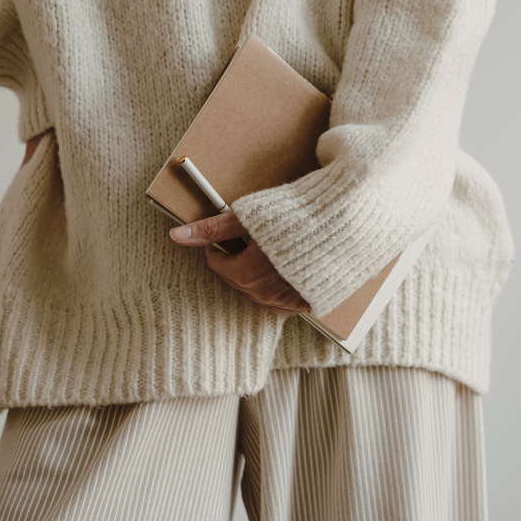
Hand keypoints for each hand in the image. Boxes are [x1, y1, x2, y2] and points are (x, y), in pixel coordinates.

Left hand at [170, 211, 309, 315]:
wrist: (343, 224)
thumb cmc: (296, 217)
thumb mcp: (248, 217)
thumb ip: (211, 229)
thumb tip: (177, 236)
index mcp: (247, 275)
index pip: (217, 264)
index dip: (218, 245)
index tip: (229, 232)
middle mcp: (265, 294)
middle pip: (235, 278)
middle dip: (236, 258)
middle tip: (250, 237)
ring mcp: (287, 302)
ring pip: (256, 289)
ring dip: (255, 271)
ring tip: (269, 248)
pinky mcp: (306, 303)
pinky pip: (279, 299)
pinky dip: (276, 283)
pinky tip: (284, 265)